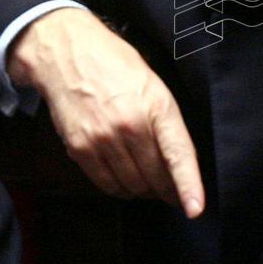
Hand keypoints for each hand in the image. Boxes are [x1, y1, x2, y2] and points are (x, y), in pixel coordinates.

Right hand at [8, 8, 204, 216]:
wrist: (68, 54)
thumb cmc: (116, 66)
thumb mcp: (153, 85)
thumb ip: (166, 121)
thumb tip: (176, 160)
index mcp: (157, 106)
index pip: (177, 154)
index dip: (188, 185)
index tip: (194, 209)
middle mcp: (131, 125)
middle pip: (156, 176)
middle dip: (167, 189)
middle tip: (172, 192)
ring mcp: (103, 139)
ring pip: (132, 184)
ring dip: (143, 190)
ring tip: (148, 183)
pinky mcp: (80, 149)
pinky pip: (106, 183)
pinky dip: (119, 188)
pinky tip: (125, 182)